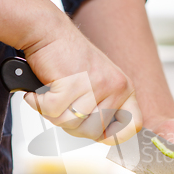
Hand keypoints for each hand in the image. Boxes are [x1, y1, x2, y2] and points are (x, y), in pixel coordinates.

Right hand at [22, 23, 141, 144]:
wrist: (48, 33)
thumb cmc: (69, 63)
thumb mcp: (97, 86)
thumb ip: (103, 111)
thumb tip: (106, 140)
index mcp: (125, 89)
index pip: (134, 126)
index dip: (115, 136)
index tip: (99, 135)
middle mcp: (116, 86)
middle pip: (94, 132)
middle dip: (72, 126)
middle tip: (62, 106)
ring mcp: (96, 84)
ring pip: (71, 124)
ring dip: (54, 113)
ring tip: (53, 93)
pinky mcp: (73, 82)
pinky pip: (53, 111)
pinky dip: (40, 103)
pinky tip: (41, 90)